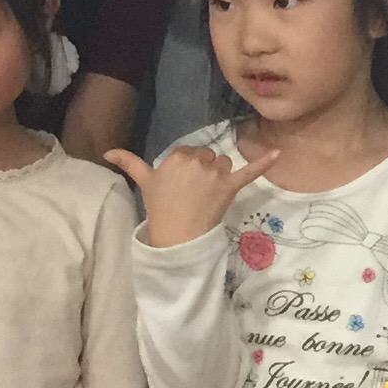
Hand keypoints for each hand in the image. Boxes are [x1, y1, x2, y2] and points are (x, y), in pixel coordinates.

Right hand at [103, 141, 274, 248]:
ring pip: (223, 162)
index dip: (187, 167)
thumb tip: (107, 152)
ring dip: (219, 173)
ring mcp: (214, 174)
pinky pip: (249, 172)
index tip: (182, 185)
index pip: (189, 152)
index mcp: (175, 157)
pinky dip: (265, 162)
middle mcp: (195, 161)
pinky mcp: (230, 186)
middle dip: (203, 170)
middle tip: (194, 193)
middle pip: (207, 155)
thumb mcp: (144, 182)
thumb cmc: (160, 209)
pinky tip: (279, 153)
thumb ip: (129, 163)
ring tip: (208, 194)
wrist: (176, 236)